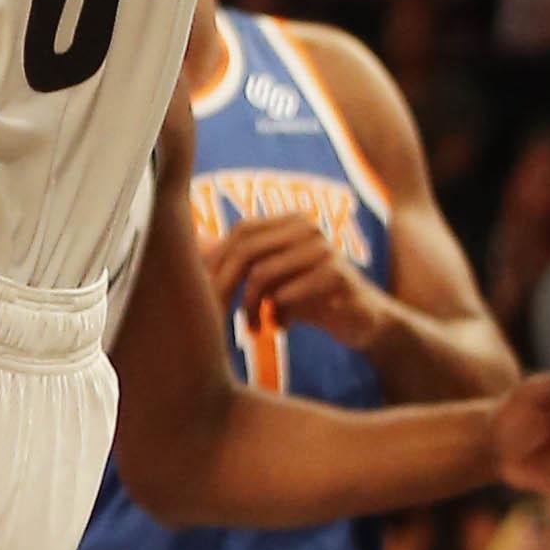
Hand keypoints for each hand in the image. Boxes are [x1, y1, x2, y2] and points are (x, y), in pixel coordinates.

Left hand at [211, 208, 393, 359]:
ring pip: (262, 274)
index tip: (202, 293)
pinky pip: (288, 293)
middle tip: (217, 315)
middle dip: (225, 286)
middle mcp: (307, 227)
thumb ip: (241, 266)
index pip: (241, 231)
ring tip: (254, 328)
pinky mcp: (338, 275)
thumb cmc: (309, 297)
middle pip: (247, 250)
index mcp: (290, 221)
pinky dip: (277, 314)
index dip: (217, 260)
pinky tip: (281, 327)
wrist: (361, 320)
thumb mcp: (272, 279)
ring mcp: (324, 248)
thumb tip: (188, 256)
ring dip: (251, 307)